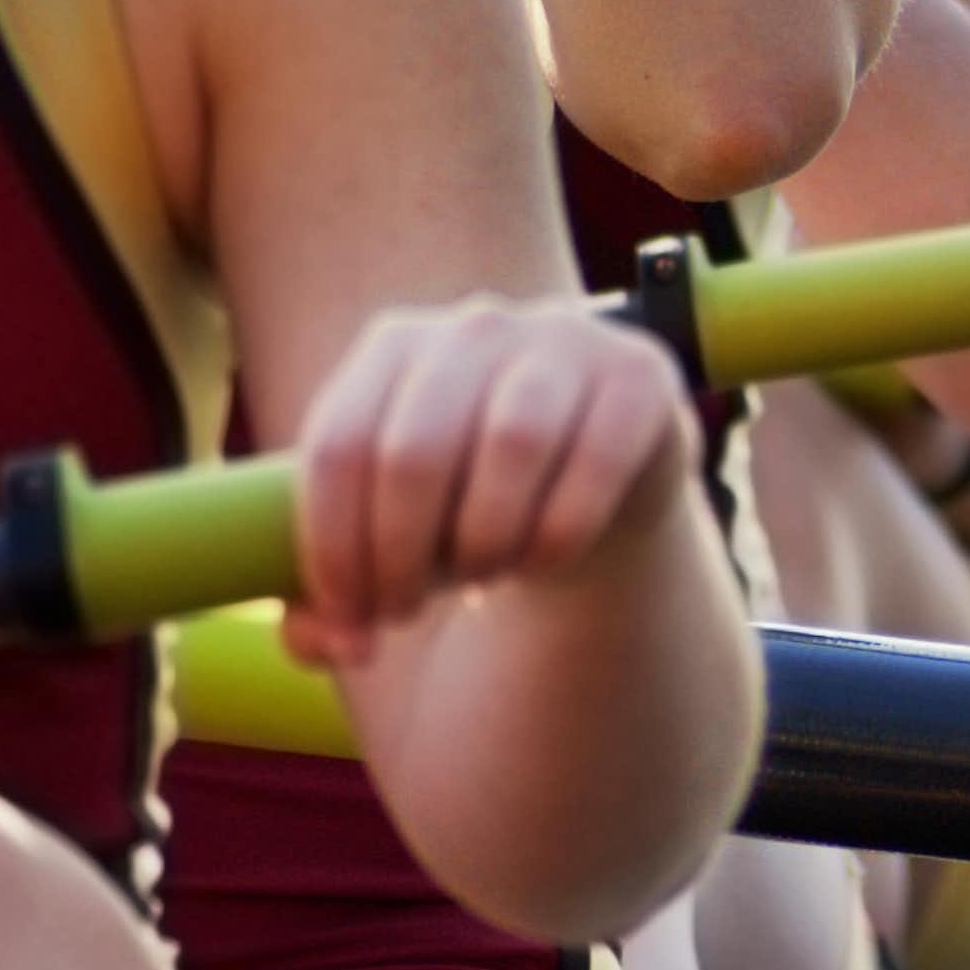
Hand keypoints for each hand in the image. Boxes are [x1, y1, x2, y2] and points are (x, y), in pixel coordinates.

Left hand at [282, 298, 699, 669]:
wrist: (605, 471)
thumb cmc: (477, 501)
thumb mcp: (399, 531)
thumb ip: (337, 588)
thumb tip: (331, 642)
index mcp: (393, 345)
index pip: (338, 445)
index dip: (333, 547)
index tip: (350, 616)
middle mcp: (474, 327)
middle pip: (413, 452)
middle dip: (400, 557)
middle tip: (406, 612)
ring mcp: (563, 340)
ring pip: (509, 446)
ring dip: (486, 541)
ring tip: (482, 577)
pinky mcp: (638, 375)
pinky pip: (596, 462)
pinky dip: (561, 532)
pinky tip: (545, 559)